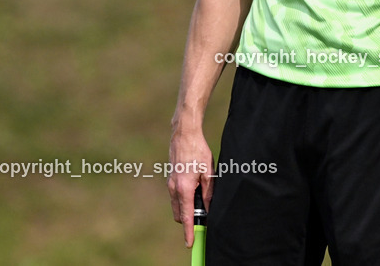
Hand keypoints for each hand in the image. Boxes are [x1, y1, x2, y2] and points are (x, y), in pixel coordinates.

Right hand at [167, 127, 213, 247]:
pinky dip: (184, 200)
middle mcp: (173, 188)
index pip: (186, 216)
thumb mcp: (209, 171)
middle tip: (203, 216)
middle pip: (179, 214)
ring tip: (202, 199)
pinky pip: (176, 197)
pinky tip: (196, 190)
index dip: (188, 231)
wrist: (184, 135)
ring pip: (177, 206)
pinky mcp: (170, 180)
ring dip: (187, 209)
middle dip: (189, 220)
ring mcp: (170, 184)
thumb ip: (208, 192)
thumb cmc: (198, 151)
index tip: (190, 243)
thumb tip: (208, 208)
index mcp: (184, 188)